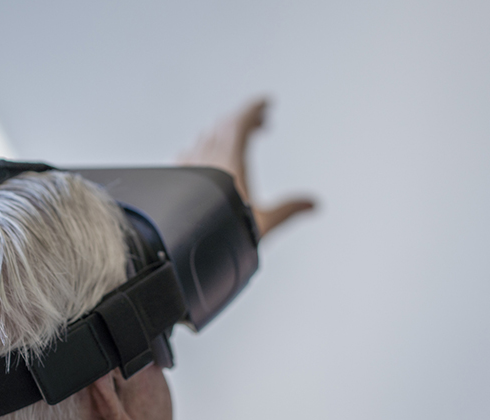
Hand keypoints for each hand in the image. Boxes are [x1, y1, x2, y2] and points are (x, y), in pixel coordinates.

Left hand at [178, 98, 315, 237]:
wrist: (185, 246)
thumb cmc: (220, 233)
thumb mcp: (263, 223)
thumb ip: (289, 210)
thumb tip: (312, 205)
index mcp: (230, 160)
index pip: (242, 121)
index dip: (255, 108)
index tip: (266, 102)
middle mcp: (207, 157)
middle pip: (226, 125)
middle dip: (245, 119)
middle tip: (260, 121)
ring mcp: (189, 164)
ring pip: (208, 135)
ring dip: (225, 131)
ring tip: (237, 138)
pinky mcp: (177, 175)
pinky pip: (192, 150)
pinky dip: (206, 146)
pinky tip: (206, 158)